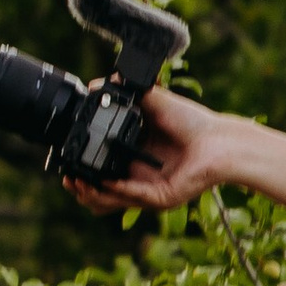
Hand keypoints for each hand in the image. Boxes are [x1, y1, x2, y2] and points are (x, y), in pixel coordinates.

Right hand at [67, 82, 227, 214]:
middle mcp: (137, 178)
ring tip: (80, 182)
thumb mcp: (153, 103)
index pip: (98, 172)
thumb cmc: (193, 123)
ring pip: (110, 203)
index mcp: (132, 159)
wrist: (219, 139)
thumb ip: (127, 93)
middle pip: (99, 194)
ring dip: (92, 195)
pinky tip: (107, 181)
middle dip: (79, 189)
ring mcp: (147, 191)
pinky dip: (117, 191)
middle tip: (69, 178)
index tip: (65, 164)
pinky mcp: (160, 198)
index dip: (80, 171)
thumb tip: (98, 82)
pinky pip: (133, 198)